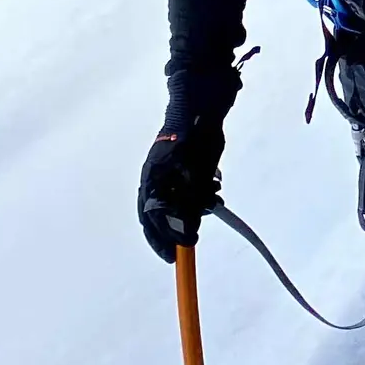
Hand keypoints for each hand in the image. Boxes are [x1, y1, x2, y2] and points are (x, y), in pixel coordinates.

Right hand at [138, 117, 224, 261]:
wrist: (202, 108)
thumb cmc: (193, 138)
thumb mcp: (193, 177)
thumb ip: (188, 206)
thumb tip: (185, 235)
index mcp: (151, 180)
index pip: (151, 219)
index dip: (161, 240)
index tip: (173, 256)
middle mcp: (157, 179)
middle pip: (163, 213)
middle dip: (180, 226)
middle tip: (194, 238)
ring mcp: (170, 172)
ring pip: (180, 201)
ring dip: (195, 207)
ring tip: (211, 199)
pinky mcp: (185, 167)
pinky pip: (190, 189)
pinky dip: (201, 194)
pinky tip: (213, 188)